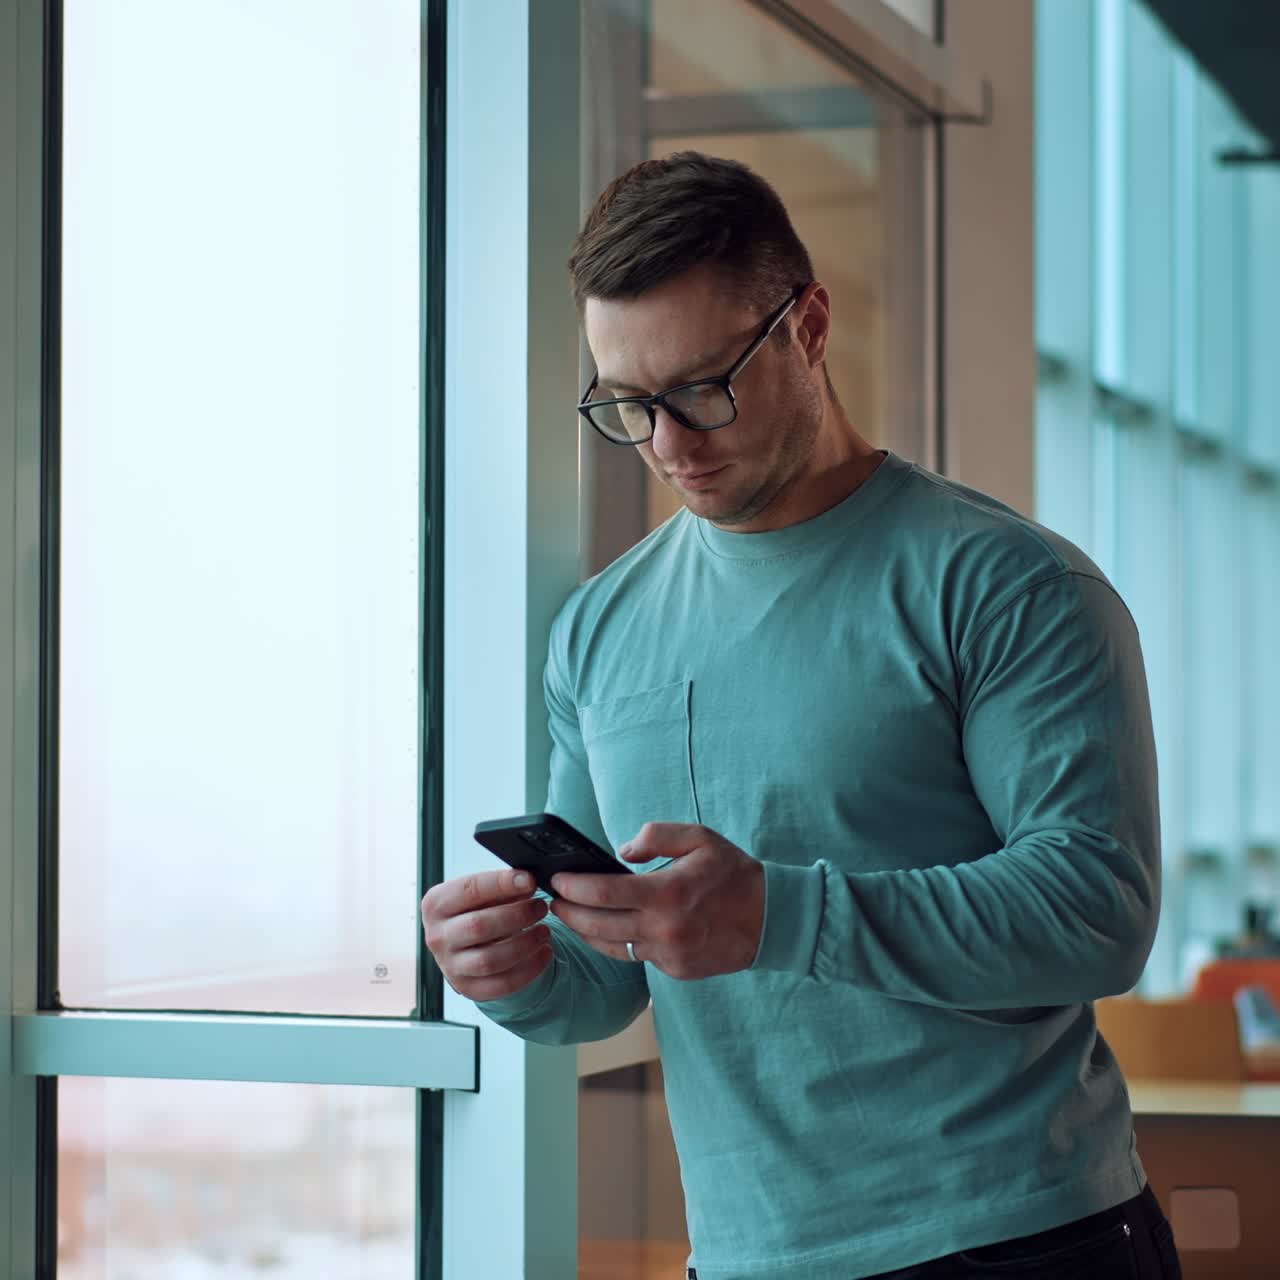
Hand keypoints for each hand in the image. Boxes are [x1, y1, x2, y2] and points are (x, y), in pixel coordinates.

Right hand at [421, 869, 552, 1000]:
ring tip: (545, 930)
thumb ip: (502, 887)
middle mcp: (437, 936)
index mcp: (436, 905)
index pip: (469, 890)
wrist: (463, 944)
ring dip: (525, 944)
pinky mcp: (468, 988)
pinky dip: (529, 970)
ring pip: (489, 960)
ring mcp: (450, 966)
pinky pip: (501, 984)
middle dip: (517, 915)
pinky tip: (544, 952)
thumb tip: (527, 883)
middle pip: (478, 927)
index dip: (502, 883)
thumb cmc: (476, 909)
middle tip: (541, 907)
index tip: (530, 881)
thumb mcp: (482, 892)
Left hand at [549, 822, 763, 980]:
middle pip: (598, 925)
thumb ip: (657, 836)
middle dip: (569, 913)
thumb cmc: (734, 874)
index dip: (573, 887)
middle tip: (553, 901)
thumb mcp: (700, 838)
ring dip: (586, 932)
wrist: (772, 919)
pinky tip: (609, 929)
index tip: (557, 880)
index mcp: (667, 894)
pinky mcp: (675, 970)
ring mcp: (669, 955)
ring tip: (570, 917)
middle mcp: (664, 930)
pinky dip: (619, 943)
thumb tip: (621, 852)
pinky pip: (636, 957)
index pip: (603, 893)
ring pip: (612, 947)